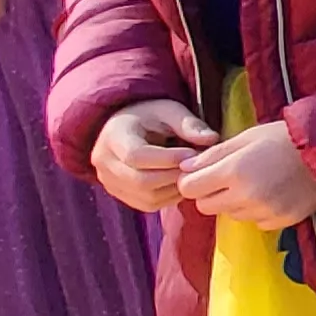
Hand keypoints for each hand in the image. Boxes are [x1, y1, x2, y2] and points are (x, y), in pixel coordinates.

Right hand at [93, 98, 213, 211]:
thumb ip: (188, 124)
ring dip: (175, 189)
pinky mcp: (120, 195)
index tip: (193, 154)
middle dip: (174, 176)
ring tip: (190, 173)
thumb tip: (211, 139)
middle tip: (197, 168)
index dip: (167, 159)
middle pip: (141, 181)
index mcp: (113, 136)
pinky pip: (148, 205)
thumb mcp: (169, 110)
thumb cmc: (150, 117)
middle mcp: (104, 163)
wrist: (127, 128)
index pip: (136, 156)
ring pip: (146, 197)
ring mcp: (109, 182)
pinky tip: (180, 182)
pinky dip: (169, 197)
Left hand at [177, 120, 315, 228]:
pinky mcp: (281, 222)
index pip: (190, 188)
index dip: (193, 180)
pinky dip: (257, 211)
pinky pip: (255, 222)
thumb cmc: (285, 137)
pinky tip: (272, 193)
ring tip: (256, 182)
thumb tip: (184, 168)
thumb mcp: (246, 137)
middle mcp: (245, 196)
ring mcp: (264, 212)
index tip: (203, 173)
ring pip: (230, 214)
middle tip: (229, 178)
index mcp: (234, 171)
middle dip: (211, 193)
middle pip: (205, 206)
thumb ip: (213, 154)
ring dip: (235, 202)